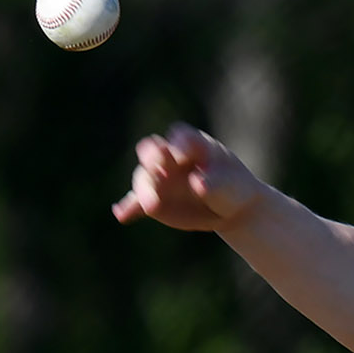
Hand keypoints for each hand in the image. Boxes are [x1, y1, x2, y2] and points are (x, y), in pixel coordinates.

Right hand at [112, 125, 263, 231]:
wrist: (229, 208)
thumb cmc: (231, 188)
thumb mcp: (228, 185)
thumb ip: (214, 183)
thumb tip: (197, 184)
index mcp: (192, 144)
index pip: (182, 138)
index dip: (179, 143)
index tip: (181, 154)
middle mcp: (169, 157)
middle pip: (154, 152)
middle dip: (152, 157)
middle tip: (154, 165)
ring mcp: (159, 177)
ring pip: (145, 179)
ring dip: (145, 190)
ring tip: (151, 206)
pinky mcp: (154, 199)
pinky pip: (138, 202)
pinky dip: (130, 207)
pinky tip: (122, 214)